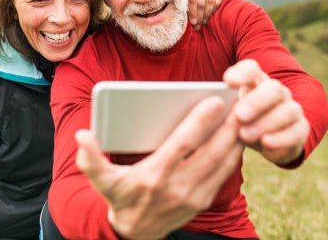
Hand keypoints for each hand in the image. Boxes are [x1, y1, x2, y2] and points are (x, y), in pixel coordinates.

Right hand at [76, 96, 242, 239]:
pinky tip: (238, 134)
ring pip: (224, 162)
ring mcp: (194, 195)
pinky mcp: (204, 200)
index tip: (215, 101)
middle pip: (212, 151)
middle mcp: (178, 185)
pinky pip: (225, 173)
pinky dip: (234, 152)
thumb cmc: (120, 197)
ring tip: (244, 112)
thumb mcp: (102, 180)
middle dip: (229, 125)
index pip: (184, 143)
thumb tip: (82, 136)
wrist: (135, 234)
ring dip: (236, 137)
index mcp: (155, 174)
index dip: (201, 121)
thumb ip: (91, 158)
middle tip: (241, 100)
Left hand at [187, 0, 223, 29]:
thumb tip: (190, 23)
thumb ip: (185, 9)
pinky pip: (218, 0)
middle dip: (200, 16)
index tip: (193, 23)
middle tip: (199, 25)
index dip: (193, 13)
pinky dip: (215, 8)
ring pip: (210, 2)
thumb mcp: (184, 2)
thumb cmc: (188, 0)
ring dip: (207, 14)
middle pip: (201, 3)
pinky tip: (211, 14)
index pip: (192, 0)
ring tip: (204, 22)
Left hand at [224, 59, 309, 165]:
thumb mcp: (228, 115)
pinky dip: (281, 138)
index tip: (227, 81)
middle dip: (256, 101)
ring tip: (245, 134)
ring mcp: (291, 109)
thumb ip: (218, 109)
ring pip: (287, 110)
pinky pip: (296, 131)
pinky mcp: (301, 129)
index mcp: (256, 83)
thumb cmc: (241, 123)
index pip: (252, 69)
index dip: (242, 73)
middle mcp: (277, 92)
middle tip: (238, 114)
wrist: (267, 142)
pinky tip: (266, 143)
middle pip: (272, 88)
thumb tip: (196, 109)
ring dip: (266, 122)